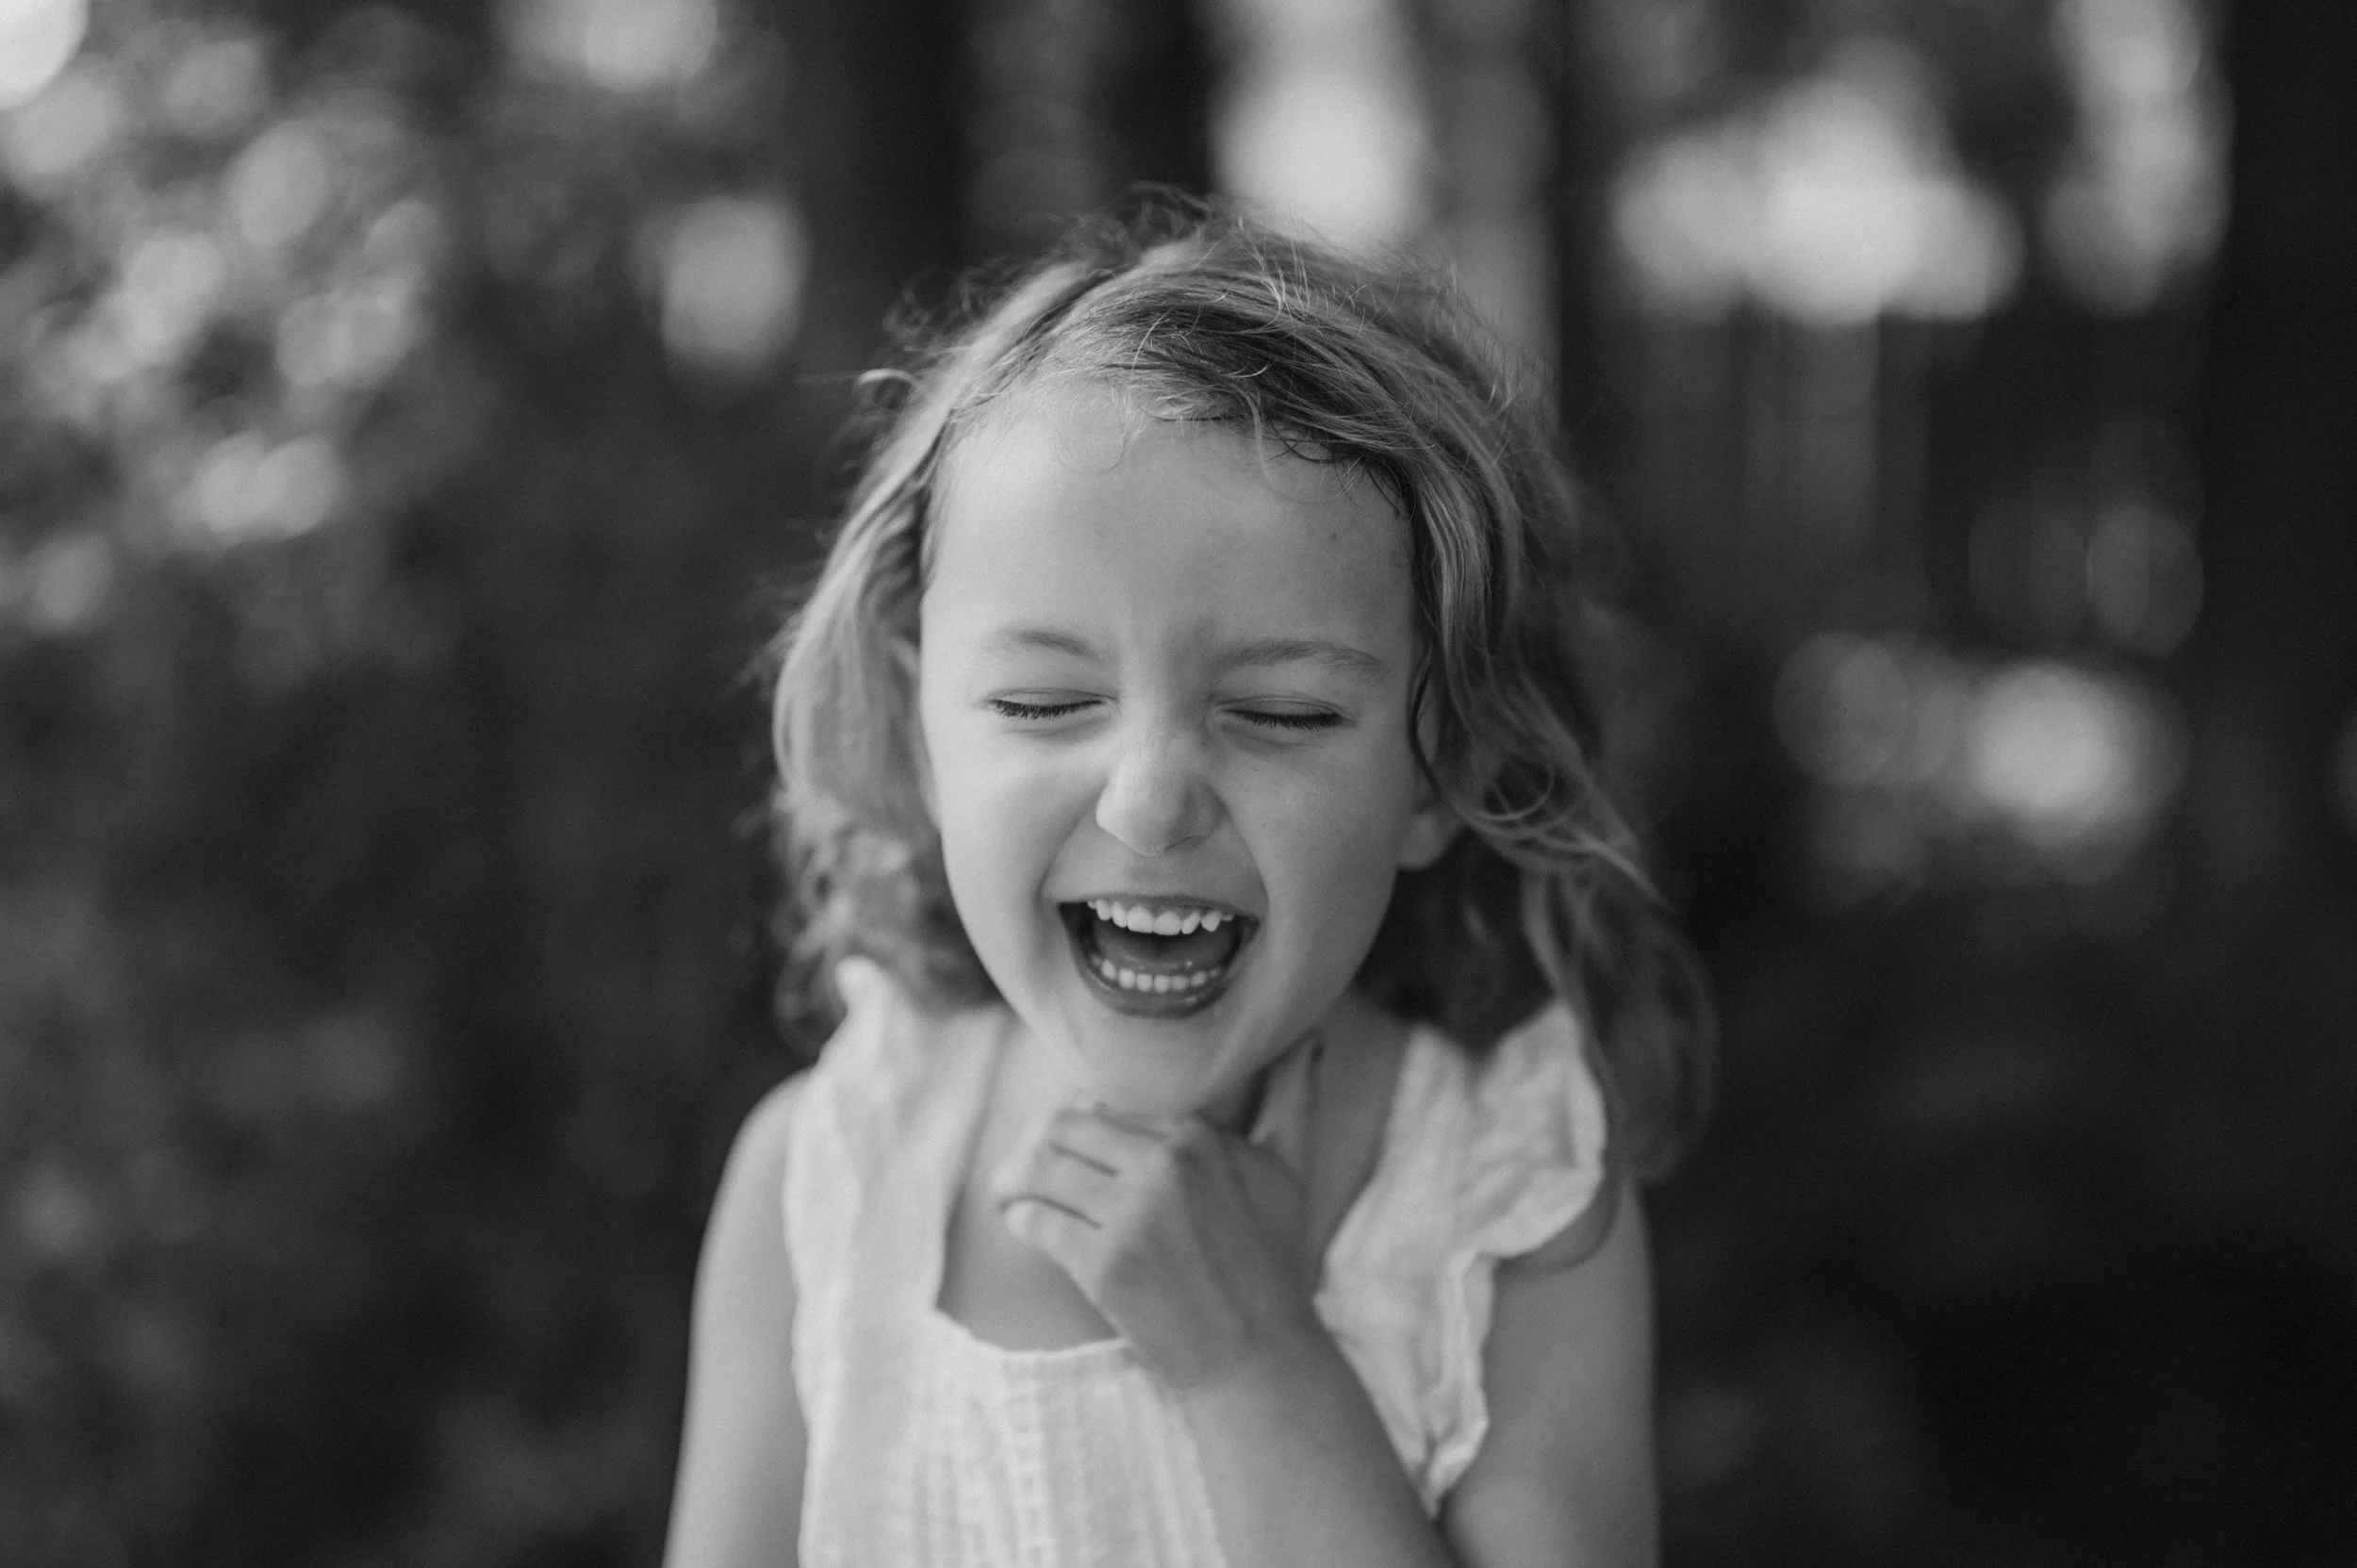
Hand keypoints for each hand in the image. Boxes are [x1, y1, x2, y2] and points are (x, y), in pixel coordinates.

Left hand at [992, 1036, 1323, 1393]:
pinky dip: (1018, 1218)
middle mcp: (1163, 1165)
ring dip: (1012, 1178)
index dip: (1081, 1119)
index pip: (1107, 1101)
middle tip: (1024, 1164)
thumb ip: (1294, 1097)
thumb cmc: (1275, 1264)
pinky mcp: (1104, 1264)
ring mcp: (1131, 1216)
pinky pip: (1036, 1221)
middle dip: (1034, 1143)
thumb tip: (1309, 1038)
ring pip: (1040, 1169)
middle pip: (1062, 1126)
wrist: (1259, 1356)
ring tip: (1006, 1192)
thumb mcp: (1292, 1170)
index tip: (1070, 1140)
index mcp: (1198, 1135)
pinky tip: (1019, 1222)